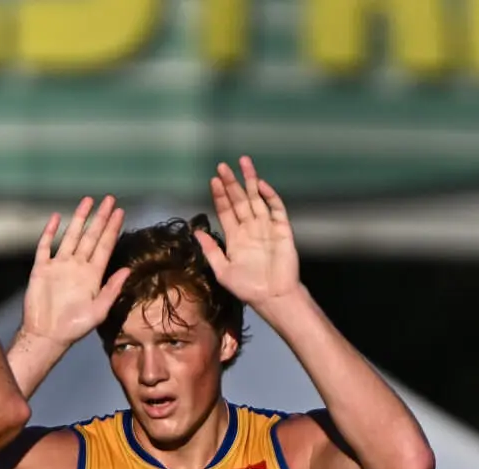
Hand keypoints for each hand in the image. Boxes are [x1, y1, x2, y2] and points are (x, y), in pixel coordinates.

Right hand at [20, 197, 129, 350]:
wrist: (47, 335)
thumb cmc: (74, 328)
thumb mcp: (99, 311)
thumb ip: (112, 290)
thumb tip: (127, 270)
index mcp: (93, 275)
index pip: (105, 246)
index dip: (112, 229)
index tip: (120, 212)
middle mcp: (78, 266)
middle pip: (91, 236)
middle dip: (100, 218)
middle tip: (109, 199)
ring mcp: (59, 266)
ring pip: (71, 236)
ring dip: (79, 219)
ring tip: (88, 201)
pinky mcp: (42, 269)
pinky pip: (45, 246)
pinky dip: (50, 232)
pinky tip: (56, 218)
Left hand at [196, 156, 299, 308]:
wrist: (273, 297)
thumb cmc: (249, 288)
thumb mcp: (222, 271)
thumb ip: (211, 251)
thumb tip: (196, 232)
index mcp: (235, 237)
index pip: (226, 211)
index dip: (220, 195)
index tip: (213, 180)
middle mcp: (250, 228)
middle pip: (239, 200)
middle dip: (231, 183)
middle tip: (222, 166)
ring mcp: (266, 226)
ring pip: (256, 198)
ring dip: (250, 181)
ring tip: (243, 163)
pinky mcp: (282, 228)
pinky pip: (276, 208)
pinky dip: (269, 195)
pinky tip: (260, 185)